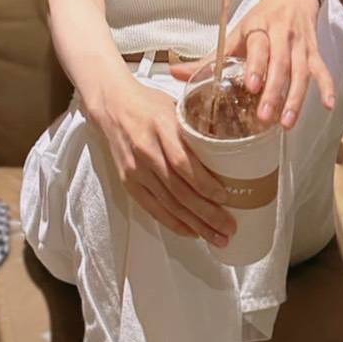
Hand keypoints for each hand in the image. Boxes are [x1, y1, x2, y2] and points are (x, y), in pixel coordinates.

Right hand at [89, 76, 237, 243]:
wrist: (111, 105)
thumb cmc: (149, 103)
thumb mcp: (176, 106)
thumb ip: (197, 129)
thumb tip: (231, 150)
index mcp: (162, 127)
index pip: (183, 162)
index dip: (205, 184)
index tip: (226, 197)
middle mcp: (147, 151)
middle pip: (179, 190)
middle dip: (206, 213)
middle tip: (229, 228)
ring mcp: (135, 169)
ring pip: (168, 204)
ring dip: (194, 224)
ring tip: (217, 238)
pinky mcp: (128, 182)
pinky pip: (153, 208)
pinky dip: (173, 223)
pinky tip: (192, 231)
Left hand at [170, 0, 335, 128]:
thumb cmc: (259, 19)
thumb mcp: (234, 33)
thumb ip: (207, 57)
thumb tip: (173, 74)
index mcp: (259, 28)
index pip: (259, 47)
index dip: (256, 65)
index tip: (251, 86)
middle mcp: (282, 35)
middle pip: (281, 64)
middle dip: (274, 92)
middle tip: (264, 117)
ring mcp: (301, 45)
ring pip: (302, 72)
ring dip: (296, 99)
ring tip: (287, 124)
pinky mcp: (315, 52)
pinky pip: (323, 70)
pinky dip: (327, 87)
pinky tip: (328, 106)